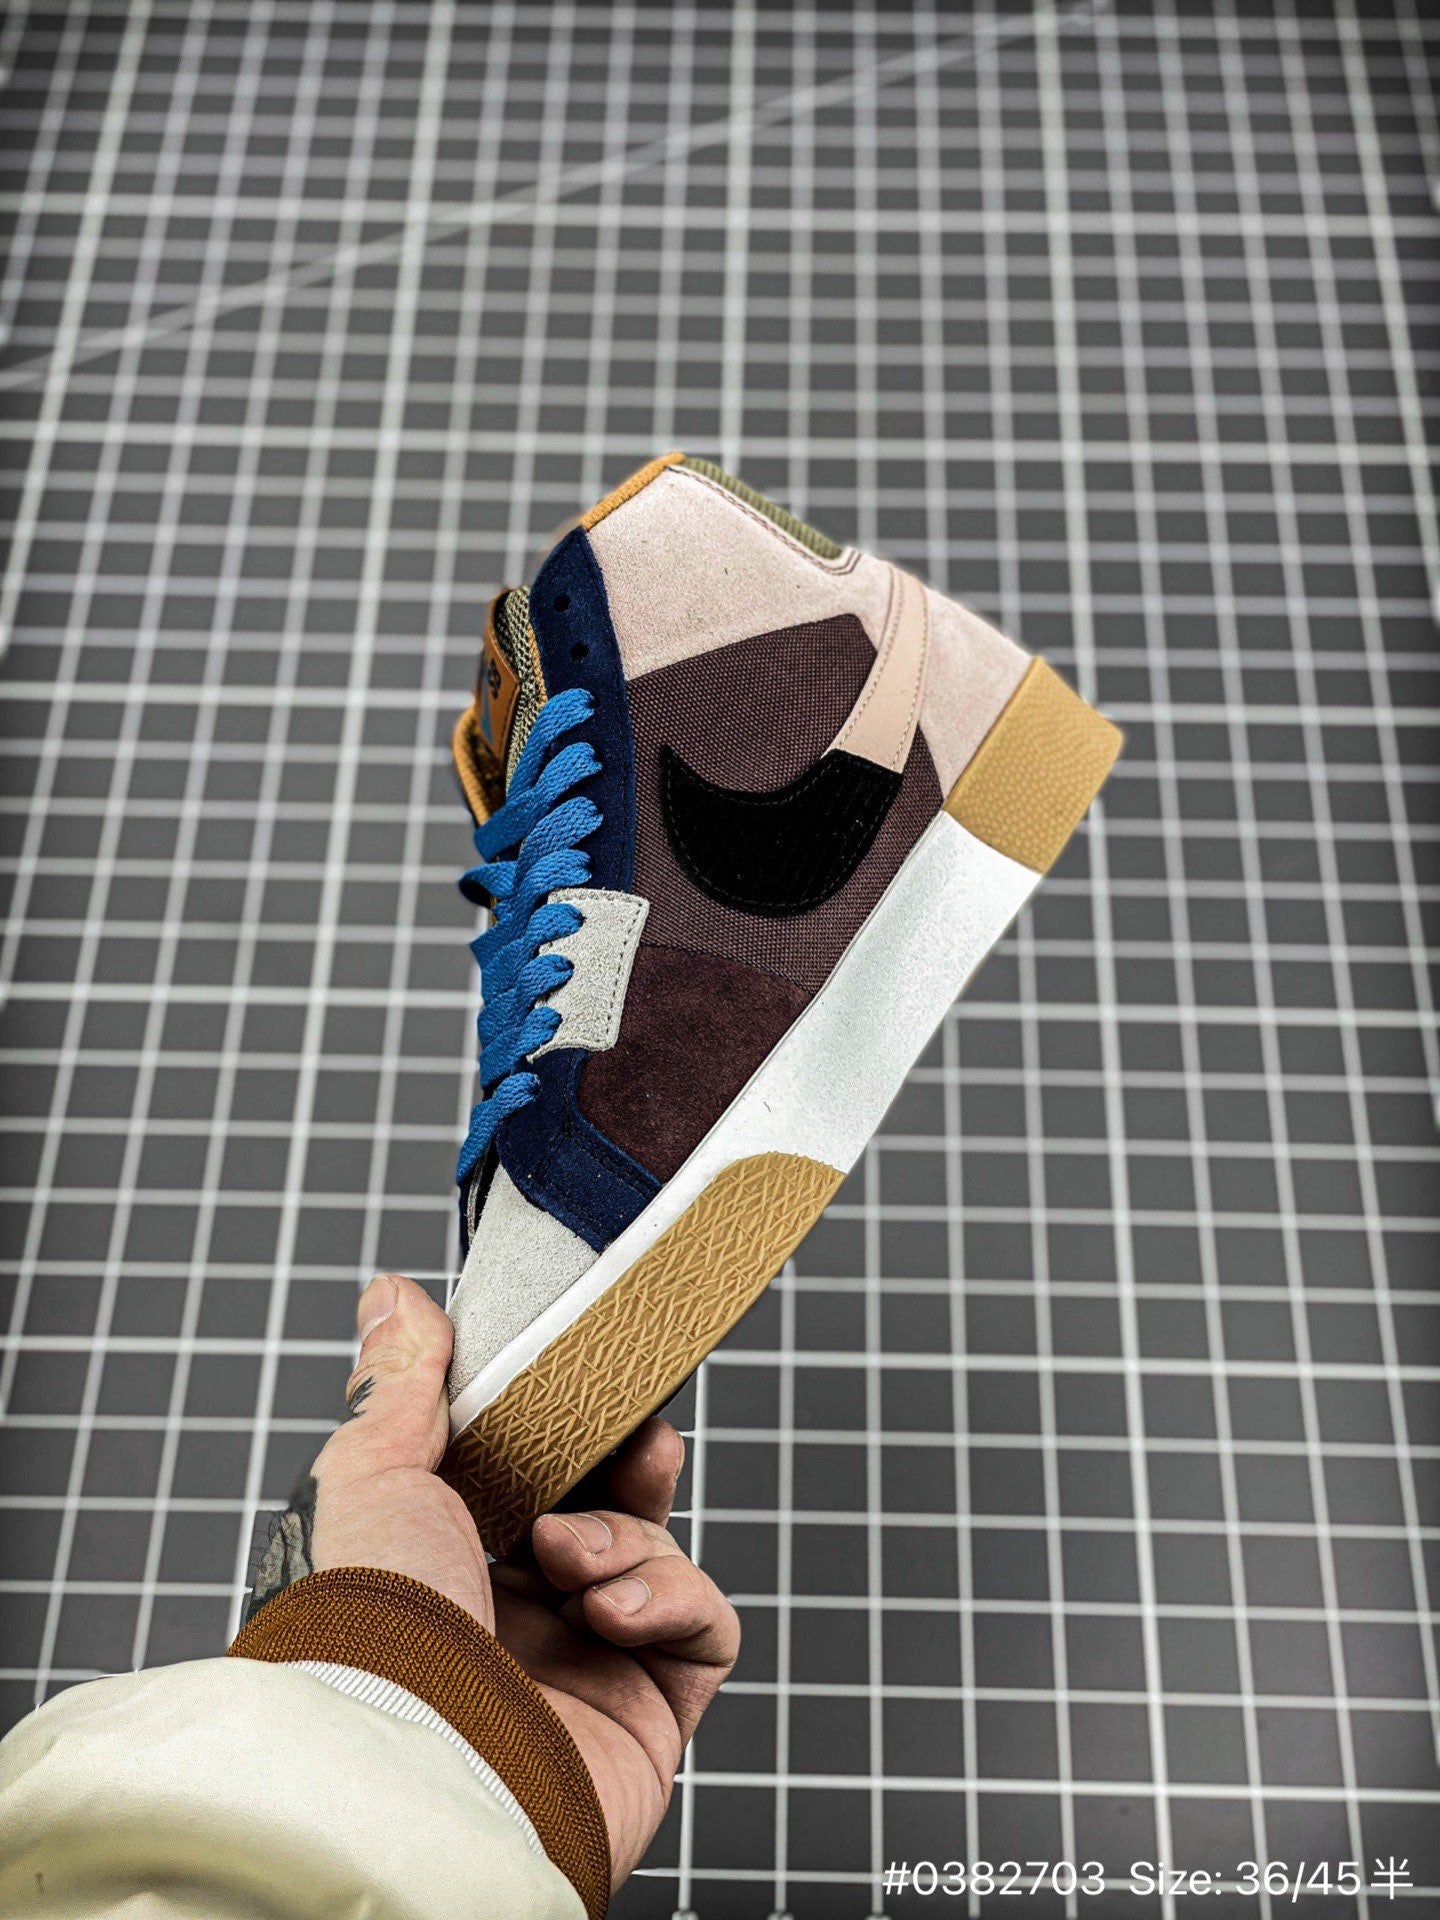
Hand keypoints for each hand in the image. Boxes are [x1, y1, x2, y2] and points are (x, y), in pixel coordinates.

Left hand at [245, 1272, 738, 1887]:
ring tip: (571, 1557)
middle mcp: (513, 1618)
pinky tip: (612, 1610)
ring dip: (625, 1536)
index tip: (579, 1378)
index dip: (561, 1425)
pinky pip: (702, 1628)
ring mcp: (583, 1667)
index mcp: (443, 1564)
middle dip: (623, 1465)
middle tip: (631, 1436)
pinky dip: (672, 1598)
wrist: (410, 1762)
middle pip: (604, 1508)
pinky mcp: (646, 1712)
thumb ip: (400, 1382)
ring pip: (655, 1557)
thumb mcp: (369, 1472)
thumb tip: (393, 1295)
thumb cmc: (369, 1625)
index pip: (526, 1476)